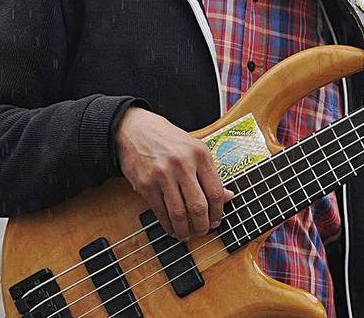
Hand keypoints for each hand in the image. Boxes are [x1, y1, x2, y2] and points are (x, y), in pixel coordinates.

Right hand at [115, 108, 233, 240]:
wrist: (136, 130)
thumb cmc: (168, 140)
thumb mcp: (195, 149)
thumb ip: (210, 173)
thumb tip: (228, 197)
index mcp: (200, 155)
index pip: (215, 192)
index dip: (218, 212)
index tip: (217, 221)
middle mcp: (183, 164)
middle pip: (199, 206)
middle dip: (203, 225)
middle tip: (203, 231)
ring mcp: (163, 174)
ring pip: (179, 213)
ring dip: (185, 229)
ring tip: (187, 234)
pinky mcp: (146, 184)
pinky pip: (160, 211)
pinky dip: (168, 224)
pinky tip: (172, 228)